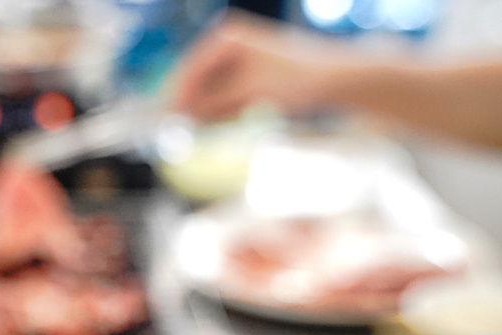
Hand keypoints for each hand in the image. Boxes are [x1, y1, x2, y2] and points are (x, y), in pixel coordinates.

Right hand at [170, 13, 347, 120]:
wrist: (334, 79)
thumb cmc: (292, 80)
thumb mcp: (245, 94)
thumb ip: (209, 104)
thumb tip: (179, 115)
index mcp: (227, 38)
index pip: (191, 69)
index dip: (177, 96)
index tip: (167, 120)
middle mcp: (230, 42)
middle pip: (199, 79)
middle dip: (193, 105)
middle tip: (184, 130)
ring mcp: (240, 57)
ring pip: (212, 89)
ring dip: (211, 110)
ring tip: (220, 123)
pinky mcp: (250, 72)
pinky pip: (227, 93)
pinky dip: (226, 108)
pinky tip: (235, 117)